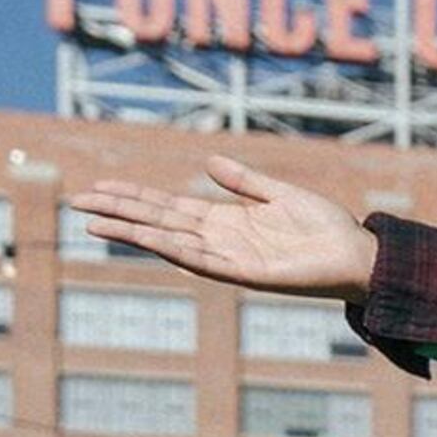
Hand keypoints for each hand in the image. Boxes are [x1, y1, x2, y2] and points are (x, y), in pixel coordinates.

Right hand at [67, 155, 380, 298]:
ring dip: (134, 232)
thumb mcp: (280, 194)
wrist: (358, 254)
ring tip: (96, 222)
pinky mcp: (247, 273)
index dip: (134, 197)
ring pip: (170, 242)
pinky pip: (203, 260)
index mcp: (226, 221)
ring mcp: (230, 258)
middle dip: (120, 211)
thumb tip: (206, 163)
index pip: (168, 207)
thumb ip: (244, 181)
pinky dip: (174, 249)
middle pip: (159, 222)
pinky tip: (148, 239)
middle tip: (78, 201)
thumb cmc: (326, 227)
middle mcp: (220, 240)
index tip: (100, 187)